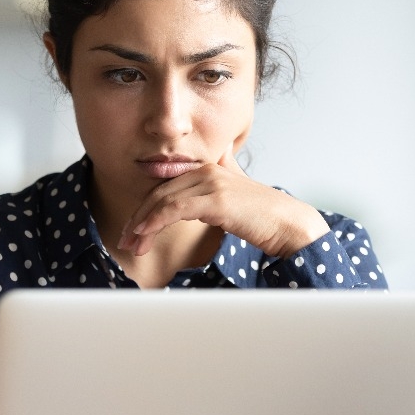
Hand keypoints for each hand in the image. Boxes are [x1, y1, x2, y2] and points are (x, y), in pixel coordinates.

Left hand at [116, 148, 330, 257]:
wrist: (288, 224)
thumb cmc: (261, 216)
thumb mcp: (234, 194)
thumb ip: (218, 181)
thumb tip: (210, 174)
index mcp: (207, 168)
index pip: (164, 187)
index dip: (144, 209)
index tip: (132, 230)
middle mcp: (206, 171)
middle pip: (158, 193)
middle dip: (137, 219)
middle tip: (125, 241)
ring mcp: (211, 183)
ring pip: (162, 201)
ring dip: (142, 225)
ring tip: (132, 246)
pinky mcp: (216, 199)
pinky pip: (174, 209)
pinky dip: (155, 222)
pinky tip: (145, 236)